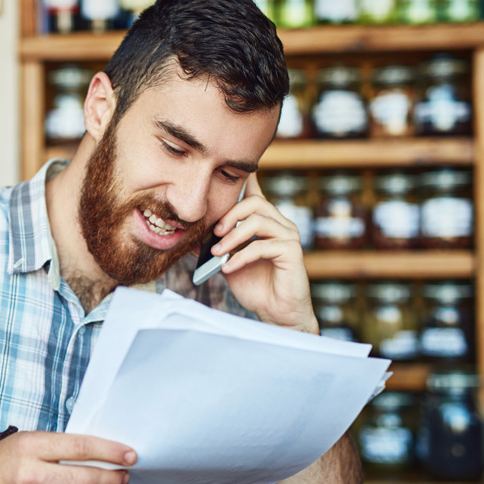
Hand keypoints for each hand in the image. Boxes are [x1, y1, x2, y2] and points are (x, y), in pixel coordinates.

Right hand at [0, 431, 136, 483]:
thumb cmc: (12, 455)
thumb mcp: (34, 439)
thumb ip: (65, 446)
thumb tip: (105, 455)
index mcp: (33, 446)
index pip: (81, 448)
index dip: (110, 452)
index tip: (130, 455)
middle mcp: (29, 474)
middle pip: (83, 479)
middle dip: (110, 477)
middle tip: (124, 474)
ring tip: (80, 482)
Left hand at [214, 174, 317, 333]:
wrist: (275, 312)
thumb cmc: (254, 285)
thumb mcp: (227, 261)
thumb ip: (216, 245)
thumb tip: (190, 234)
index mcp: (265, 222)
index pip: (255, 194)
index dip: (244, 180)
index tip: (225, 171)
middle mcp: (280, 224)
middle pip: (256, 202)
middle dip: (230, 214)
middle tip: (214, 232)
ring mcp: (289, 236)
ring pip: (259, 221)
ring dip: (233, 236)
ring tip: (217, 252)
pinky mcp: (293, 252)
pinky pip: (263, 246)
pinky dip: (241, 256)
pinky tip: (228, 267)